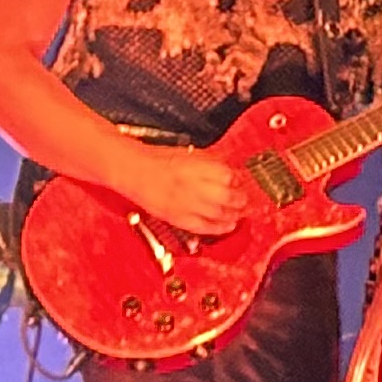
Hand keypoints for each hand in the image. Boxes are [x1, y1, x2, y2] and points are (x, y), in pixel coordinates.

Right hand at [131, 143, 254, 236]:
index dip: (238, 180)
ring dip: (234, 214)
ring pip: (218, 213)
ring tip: (242, 213)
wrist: (134, 171)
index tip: (242, 181)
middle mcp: (193, 186)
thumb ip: (212, 163)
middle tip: (247, 200)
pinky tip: (229, 226)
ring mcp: (185, 204)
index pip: (228, 176)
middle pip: (227, 197)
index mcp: (197, 167)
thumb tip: (231, 172)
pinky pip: (202, 227)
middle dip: (241, 199)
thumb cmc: (160, 160)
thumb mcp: (190, 153)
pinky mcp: (176, 218)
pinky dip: (219, 228)